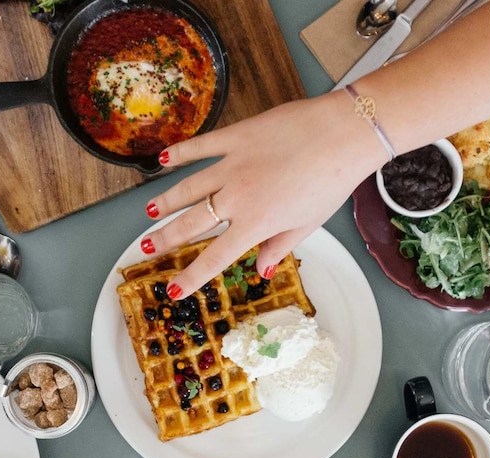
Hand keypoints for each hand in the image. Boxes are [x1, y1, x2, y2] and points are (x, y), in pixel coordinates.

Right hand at [140, 90, 388, 297]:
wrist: (342, 134)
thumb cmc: (332, 182)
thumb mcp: (308, 224)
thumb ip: (280, 246)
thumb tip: (262, 270)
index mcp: (256, 224)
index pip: (214, 257)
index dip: (191, 276)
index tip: (173, 290)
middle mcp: (236, 198)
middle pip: (192, 223)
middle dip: (166, 238)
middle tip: (147, 247)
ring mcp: (232, 165)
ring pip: (188, 187)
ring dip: (166, 201)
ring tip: (149, 212)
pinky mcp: (236, 137)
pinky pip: (201, 147)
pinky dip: (180, 153)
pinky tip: (163, 160)